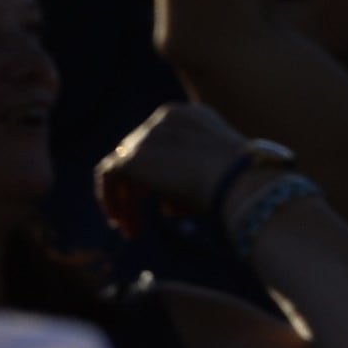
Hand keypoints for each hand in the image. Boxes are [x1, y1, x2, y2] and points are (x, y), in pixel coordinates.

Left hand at [94, 100, 262, 235]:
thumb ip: (187, 184)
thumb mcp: (213, 176)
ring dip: (126, 200)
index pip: (160, 142)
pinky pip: (109, 176)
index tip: (160, 202)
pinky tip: (120, 221)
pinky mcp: (133, 157)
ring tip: (133, 232)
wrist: (237, 177)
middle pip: (139, 153)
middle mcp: (166, 119)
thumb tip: (167, 207)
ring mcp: (147, 135)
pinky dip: (110, 198)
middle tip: (139, 222)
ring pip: (124, 167)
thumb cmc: (238, 181)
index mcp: (191, 116)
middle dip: (137, 190)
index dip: (156, 173)